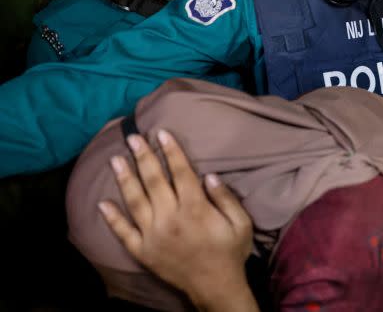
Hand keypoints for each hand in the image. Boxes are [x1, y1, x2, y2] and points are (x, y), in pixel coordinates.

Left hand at [98, 130, 254, 309]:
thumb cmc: (230, 252)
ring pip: (135, 201)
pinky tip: (102, 203)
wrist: (215, 287)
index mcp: (195, 208)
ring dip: (125, 178)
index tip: (162, 133)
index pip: (180, 172)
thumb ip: (226, 198)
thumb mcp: (241, 223)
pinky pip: (123, 232)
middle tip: (133, 138)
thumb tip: (209, 175)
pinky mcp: (142, 251)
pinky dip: (112, 218)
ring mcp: (153, 235)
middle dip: (143, 157)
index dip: (171, 151)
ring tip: (116, 160)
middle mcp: (170, 218)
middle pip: (154, 180)